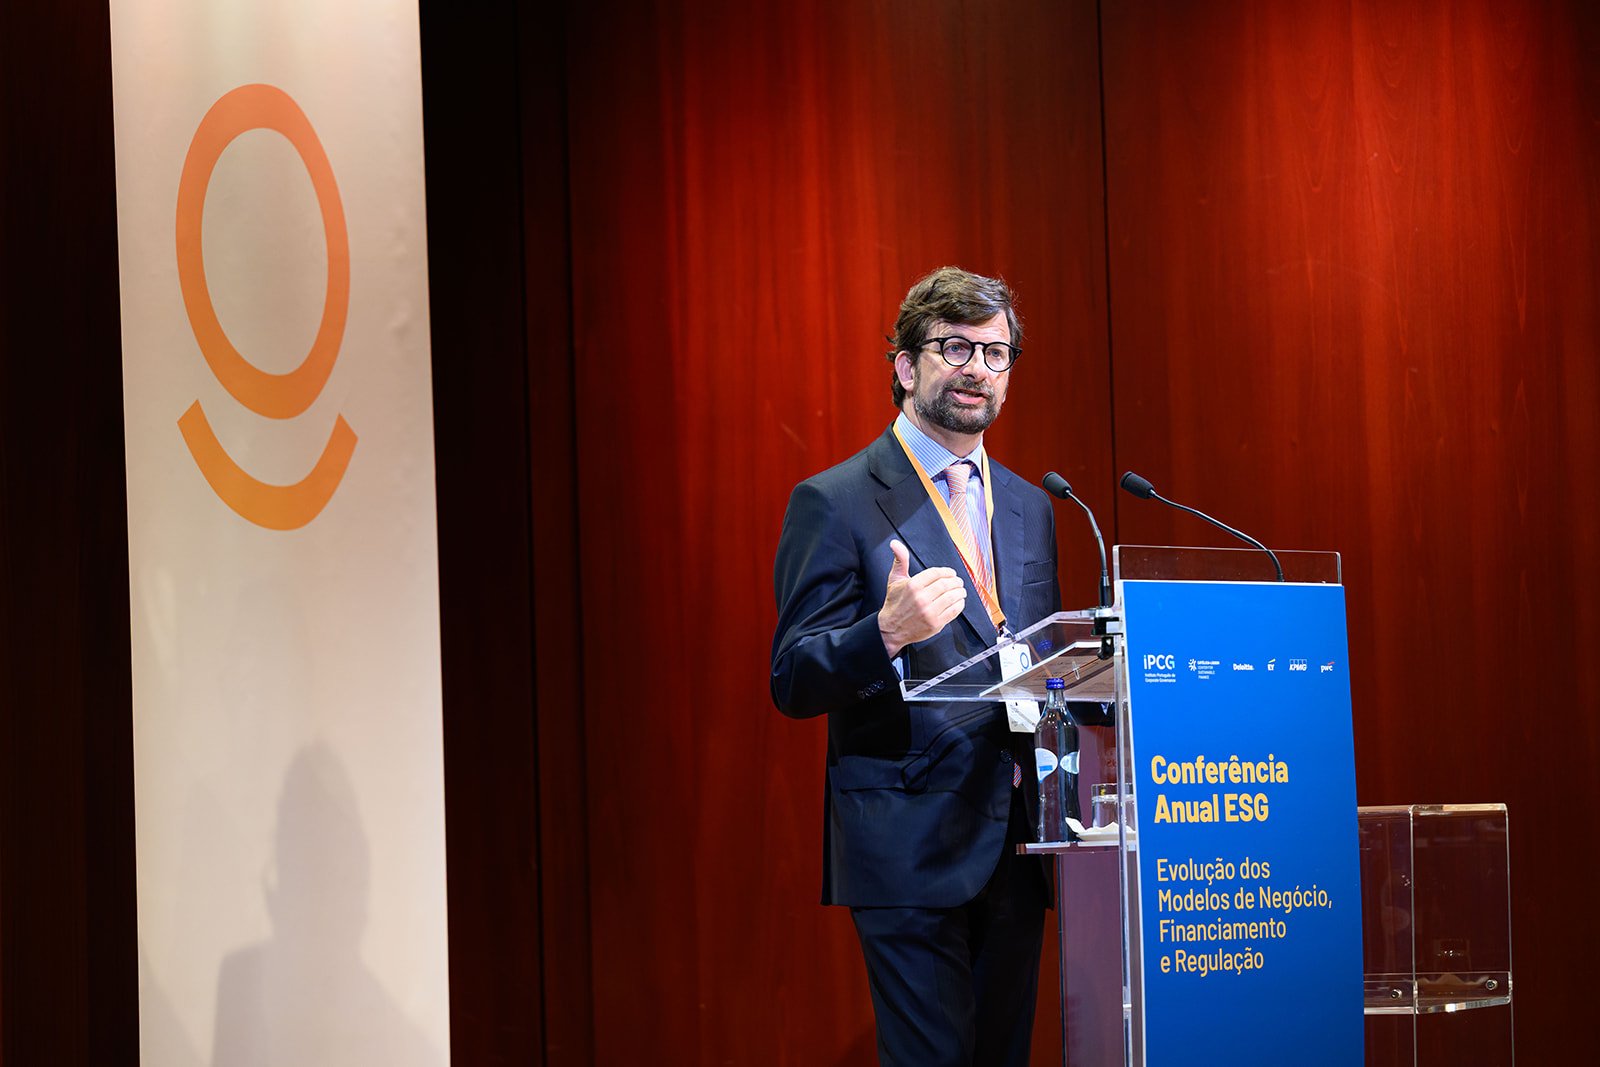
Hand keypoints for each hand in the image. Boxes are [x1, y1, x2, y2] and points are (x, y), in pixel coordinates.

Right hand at [878, 539, 965, 658]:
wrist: (891, 629)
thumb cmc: (894, 603)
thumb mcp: (894, 579)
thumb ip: (900, 560)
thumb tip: (895, 543)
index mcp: (913, 585)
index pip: (937, 573)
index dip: (947, 572)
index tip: (951, 573)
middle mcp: (921, 598)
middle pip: (947, 584)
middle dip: (956, 581)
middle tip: (958, 582)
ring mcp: (929, 612)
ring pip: (952, 597)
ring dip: (960, 592)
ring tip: (960, 591)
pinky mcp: (935, 624)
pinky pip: (954, 611)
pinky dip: (959, 604)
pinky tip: (958, 602)